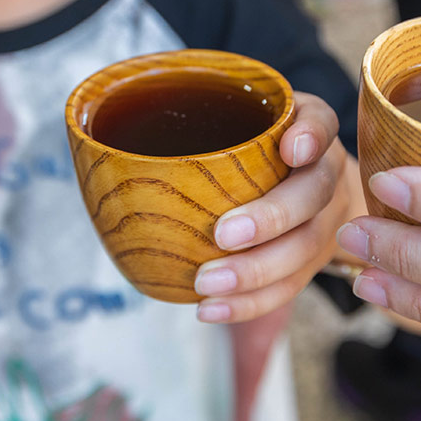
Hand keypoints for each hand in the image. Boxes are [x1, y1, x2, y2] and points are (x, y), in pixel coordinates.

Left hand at [193, 91, 358, 323]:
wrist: (297, 177)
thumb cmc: (250, 142)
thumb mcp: (238, 115)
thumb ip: (193, 110)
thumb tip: (95, 127)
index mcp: (309, 128)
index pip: (321, 123)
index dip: (310, 135)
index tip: (290, 148)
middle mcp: (326, 172)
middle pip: (313, 195)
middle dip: (271, 218)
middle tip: (223, 234)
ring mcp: (326, 219)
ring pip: (306, 248)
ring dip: (257, 271)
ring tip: (207, 285)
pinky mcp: (314, 259)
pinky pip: (291, 286)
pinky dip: (251, 301)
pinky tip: (211, 310)